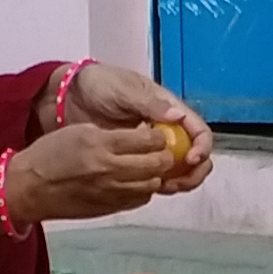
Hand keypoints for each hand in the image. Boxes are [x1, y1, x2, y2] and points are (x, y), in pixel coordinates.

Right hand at [12, 122, 183, 222]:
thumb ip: (111, 134)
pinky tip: (136, 182)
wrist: (29, 188)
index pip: (147, 140)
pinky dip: (144, 189)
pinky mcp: (110, 208)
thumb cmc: (49, 155)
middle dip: (164, 155)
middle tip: (161, 151)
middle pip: (157, 163)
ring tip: (149, 167)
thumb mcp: (78, 131)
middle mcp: (110, 169)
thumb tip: (139, 137)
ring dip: (156, 174)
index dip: (158, 135)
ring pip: (152, 184)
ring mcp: (111, 192)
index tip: (156, 133)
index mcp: (101, 144)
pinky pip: (139, 199)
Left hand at [59, 64, 216, 196]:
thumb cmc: (100, 84)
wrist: (70, 96)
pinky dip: (156, 186)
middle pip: (195, 155)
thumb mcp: (124, 90)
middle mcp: (167, 130)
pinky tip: (145, 189)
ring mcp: (152, 147)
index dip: (202, 147)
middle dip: (194, 172)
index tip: (190, 159)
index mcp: (169, 110)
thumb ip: (149, 104)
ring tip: (161, 188)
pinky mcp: (136, 160)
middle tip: (178, 183)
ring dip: (178, 183)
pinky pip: (155, 176)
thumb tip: (178, 117)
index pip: (199, 131)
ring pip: (179, 170)